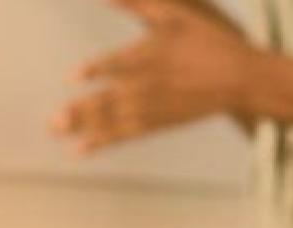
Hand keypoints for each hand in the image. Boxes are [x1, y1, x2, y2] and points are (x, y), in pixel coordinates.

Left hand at [51, 0, 257, 154]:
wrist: (239, 78)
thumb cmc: (206, 40)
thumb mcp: (172, 13)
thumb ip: (136, 2)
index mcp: (150, 55)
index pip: (116, 64)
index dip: (94, 71)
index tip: (74, 78)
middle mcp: (147, 85)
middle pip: (108, 100)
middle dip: (79, 111)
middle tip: (54, 121)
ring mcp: (152, 107)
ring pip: (111, 120)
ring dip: (83, 126)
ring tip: (57, 130)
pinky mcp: (158, 123)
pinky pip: (125, 135)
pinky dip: (102, 142)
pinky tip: (81, 149)